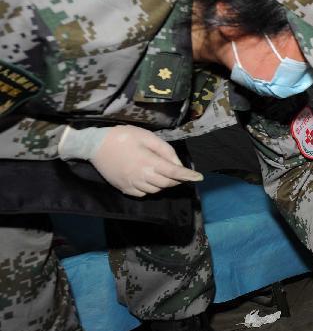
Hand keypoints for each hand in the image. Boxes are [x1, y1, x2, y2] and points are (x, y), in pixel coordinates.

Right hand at [59, 125, 201, 196]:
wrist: (95, 145)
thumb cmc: (123, 137)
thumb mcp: (147, 137)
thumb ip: (165, 150)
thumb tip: (178, 164)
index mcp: (148, 162)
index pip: (174, 173)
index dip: (188, 176)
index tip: (199, 177)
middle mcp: (141, 177)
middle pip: (167, 183)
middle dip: (176, 178)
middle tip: (179, 172)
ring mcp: (132, 184)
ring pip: (156, 190)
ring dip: (164, 183)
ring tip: (162, 172)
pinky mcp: (124, 188)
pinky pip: (144, 193)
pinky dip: (151, 188)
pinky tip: (149, 178)